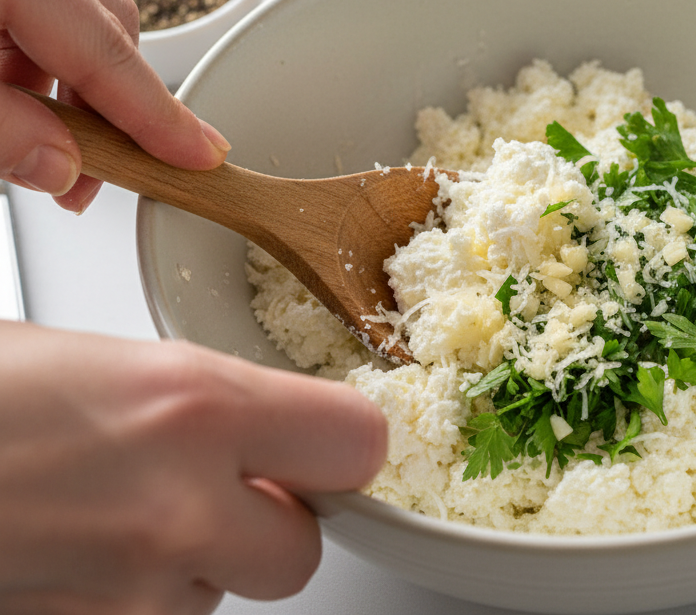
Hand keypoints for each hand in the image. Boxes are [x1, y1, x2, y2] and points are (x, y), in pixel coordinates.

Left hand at [0, 0, 229, 211]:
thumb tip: (60, 165)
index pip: (103, 47)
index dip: (154, 113)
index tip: (198, 156)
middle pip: (104, 16)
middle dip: (110, 100)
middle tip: (96, 170)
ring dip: (66, 67)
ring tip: (33, 125)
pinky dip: (33, 27)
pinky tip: (3, 68)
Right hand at [0, 321, 387, 612]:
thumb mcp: (107, 360)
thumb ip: (205, 400)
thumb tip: (264, 423)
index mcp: (192, 404)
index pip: (356, 443)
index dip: (344, 443)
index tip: (326, 437)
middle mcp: (174, 508)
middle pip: (304, 550)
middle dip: (273, 521)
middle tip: (222, 482)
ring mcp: (127, 595)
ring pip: (222, 598)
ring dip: (194, 562)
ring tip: (119, 509)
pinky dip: (137, 596)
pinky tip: (83, 547)